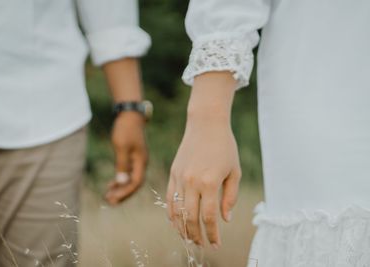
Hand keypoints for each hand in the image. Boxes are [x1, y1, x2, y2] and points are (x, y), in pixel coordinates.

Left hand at [105, 112, 147, 204]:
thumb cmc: (126, 129)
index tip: (113, 199)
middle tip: (109, 202)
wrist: (130, 115)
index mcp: (141, 161)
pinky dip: (120, 180)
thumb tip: (122, 182)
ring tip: (108, 195)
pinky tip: (111, 184)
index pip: (136, 183)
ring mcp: (137, 160)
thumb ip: (122, 164)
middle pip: (134, 184)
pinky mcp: (132, 157)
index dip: (126, 192)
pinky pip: (128, 174)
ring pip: (131, 180)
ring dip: (120, 189)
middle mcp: (141, 163)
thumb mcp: (121, 146)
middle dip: (123, 194)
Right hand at [167, 116, 240, 247]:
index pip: (208, 217)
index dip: (212, 234)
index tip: (216, 244)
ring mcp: (179, 177)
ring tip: (188, 238)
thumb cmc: (225, 147)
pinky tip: (176, 222)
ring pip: (177, 211)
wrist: (206, 124)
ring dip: (182, 228)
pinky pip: (170, 198)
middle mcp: (191, 182)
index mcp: (209, 182)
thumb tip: (224, 219)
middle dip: (196, 235)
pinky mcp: (173, 173)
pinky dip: (172, 213)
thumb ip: (230, 197)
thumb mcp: (235, 172)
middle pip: (190, 218)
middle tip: (202, 245)